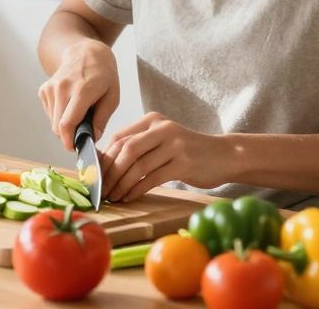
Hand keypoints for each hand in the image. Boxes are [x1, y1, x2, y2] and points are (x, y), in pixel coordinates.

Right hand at [38, 39, 120, 151]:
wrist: (86, 53)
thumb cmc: (103, 75)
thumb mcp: (112, 96)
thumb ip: (102, 118)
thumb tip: (93, 137)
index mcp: (81, 90)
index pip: (67, 123)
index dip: (69, 141)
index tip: (75, 148)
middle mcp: (62, 88)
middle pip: (58, 126)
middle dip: (69, 136)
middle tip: (83, 133)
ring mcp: (50, 88)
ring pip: (52, 122)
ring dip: (64, 126)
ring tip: (78, 114)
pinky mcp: (44, 89)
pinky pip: (49, 113)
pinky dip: (58, 116)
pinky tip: (69, 106)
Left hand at [99, 112, 230, 202]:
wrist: (223, 155)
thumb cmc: (188, 152)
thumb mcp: (163, 141)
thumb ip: (139, 146)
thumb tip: (107, 164)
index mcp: (152, 121)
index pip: (119, 137)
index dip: (104, 158)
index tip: (95, 175)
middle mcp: (162, 129)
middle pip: (125, 150)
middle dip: (110, 173)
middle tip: (102, 190)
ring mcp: (174, 144)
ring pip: (138, 165)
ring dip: (122, 184)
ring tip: (114, 196)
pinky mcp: (183, 162)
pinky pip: (152, 178)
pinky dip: (137, 189)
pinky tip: (130, 197)